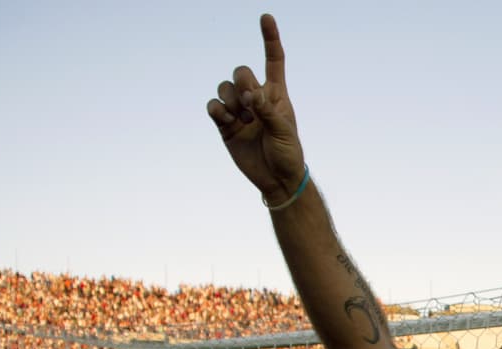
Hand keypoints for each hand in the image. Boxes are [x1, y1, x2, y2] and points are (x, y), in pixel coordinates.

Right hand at [206, 14, 305, 202]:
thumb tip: (252, 95)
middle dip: (243, 83)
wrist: (277, 179)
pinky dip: (218, 110)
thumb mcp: (284, 132)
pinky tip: (229, 122)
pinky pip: (213, 107)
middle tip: (252, 105)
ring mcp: (239, 111)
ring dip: (231, 100)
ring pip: (224, 88)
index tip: (266, 17)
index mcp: (276, 94)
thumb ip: (268, 111)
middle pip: (241, 72)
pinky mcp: (226, 126)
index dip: (269, 38)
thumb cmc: (288, 154)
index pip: (273, 60)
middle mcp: (256, 99)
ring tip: (243, 119)